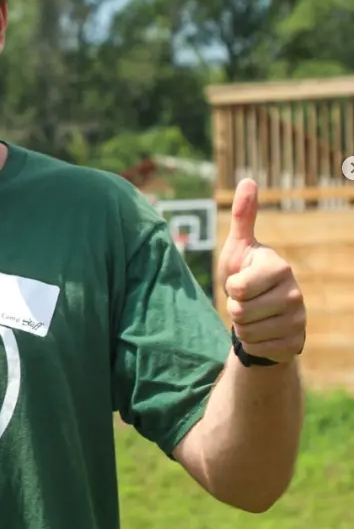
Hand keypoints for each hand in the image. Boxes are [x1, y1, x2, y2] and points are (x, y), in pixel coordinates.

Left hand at [217, 178, 305, 364]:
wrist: (259, 313)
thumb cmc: (244, 275)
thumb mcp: (238, 247)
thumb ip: (243, 216)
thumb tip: (248, 180)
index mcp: (278, 267)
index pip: (237, 288)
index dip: (231, 288)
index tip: (241, 281)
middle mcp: (294, 292)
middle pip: (240, 312)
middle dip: (234, 308)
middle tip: (245, 301)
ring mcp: (298, 319)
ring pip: (247, 331)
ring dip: (242, 326)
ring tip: (253, 314)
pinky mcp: (296, 342)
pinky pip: (258, 347)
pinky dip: (253, 342)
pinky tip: (263, 330)